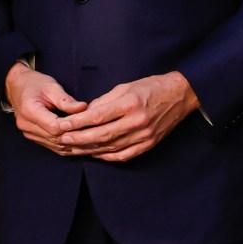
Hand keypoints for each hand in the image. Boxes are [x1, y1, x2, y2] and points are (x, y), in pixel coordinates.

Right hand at [6, 63, 86, 154]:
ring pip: (54, 145)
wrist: (17, 86)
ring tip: (90, 139)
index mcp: (30, 111)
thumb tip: (83, 108)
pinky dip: (65, 145)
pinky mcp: (33, 136)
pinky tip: (79, 143)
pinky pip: (51, 146)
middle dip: (75, 136)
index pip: (54, 126)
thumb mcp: (51, 86)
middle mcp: (27, 125)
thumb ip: (66, 100)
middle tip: (94, 133)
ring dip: (72, 144)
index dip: (71, 126)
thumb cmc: (35, 83)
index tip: (86, 122)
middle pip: (55, 138)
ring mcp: (28, 133)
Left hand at [58, 73, 200, 161]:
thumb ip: (104, 101)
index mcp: (130, 104)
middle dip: (79, 139)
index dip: (78, 123)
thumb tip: (85, 113)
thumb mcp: (126, 87)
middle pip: (102, 135)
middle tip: (63, 139)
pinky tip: (96, 154)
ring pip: (111, 147)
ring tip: (74, 148)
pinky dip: (108, 156)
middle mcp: (137, 121)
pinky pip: (124, 155)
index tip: (63, 125)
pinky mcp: (149, 144)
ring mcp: (144, 135)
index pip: (98, 116)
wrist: (180, 96)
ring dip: (90, 149)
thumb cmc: (151, 87)